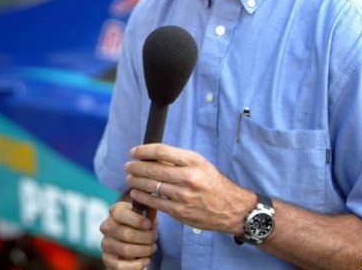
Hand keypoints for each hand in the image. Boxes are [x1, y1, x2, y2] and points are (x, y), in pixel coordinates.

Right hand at [100, 199, 157, 269]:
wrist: (130, 242)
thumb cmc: (140, 226)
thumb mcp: (145, 217)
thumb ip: (149, 213)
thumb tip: (153, 207)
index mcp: (114, 211)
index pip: (120, 214)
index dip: (137, 220)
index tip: (149, 225)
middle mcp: (107, 226)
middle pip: (126, 234)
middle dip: (146, 237)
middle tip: (154, 238)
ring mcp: (105, 243)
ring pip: (126, 250)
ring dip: (144, 250)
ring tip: (152, 248)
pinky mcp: (107, 259)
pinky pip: (121, 265)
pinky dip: (138, 264)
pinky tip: (146, 260)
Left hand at [124, 143, 253, 233]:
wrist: (233, 209)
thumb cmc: (214, 184)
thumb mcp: (201, 165)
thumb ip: (178, 160)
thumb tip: (152, 156)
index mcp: (194, 161)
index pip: (161, 151)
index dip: (143, 150)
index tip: (133, 151)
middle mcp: (189, 177)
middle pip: (152, 169)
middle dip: (135, 167)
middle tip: (127, 166)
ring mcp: (184, 196)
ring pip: (151, 186)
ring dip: (135, 182)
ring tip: (129, 179)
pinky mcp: (180, 212)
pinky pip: (155, 203)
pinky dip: (142, 197)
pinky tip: (136, 193)